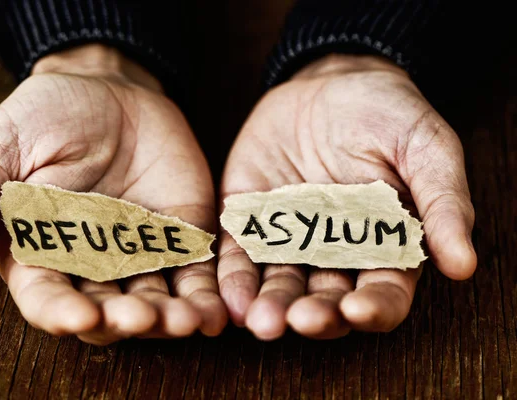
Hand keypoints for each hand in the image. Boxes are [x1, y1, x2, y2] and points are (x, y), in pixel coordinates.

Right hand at [0, 44, 226, 344]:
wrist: (107, 89)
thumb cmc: (43, 117)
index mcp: (43, 252)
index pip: (47, 298)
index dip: (60, 313)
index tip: (79, 317)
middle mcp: (93, 264)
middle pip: (109, 311)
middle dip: (126, 320)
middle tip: (142, 317)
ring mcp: (141, 253)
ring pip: (157, 300)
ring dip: (172, 317)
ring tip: (189, 321)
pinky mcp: (181, 235)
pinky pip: (196, 271)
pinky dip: (207, 293)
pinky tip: (216, 309)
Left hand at [218, 54, 475, 339]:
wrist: (329, 83)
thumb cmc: (387, 114)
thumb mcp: (426, 147)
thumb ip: (443, 202)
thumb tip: (463, 264)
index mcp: (384, 245)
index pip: (383, 294)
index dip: (374, 308)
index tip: (357, 309)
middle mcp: (334, 253)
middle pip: (326, 299)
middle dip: (314, 315)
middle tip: (300, 319)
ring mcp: (289, 239)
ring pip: (280, 284)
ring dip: (271, 306)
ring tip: (261, 321)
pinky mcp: (251, 220)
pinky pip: (241, 253)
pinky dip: (234, 277)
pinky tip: (231, 297)